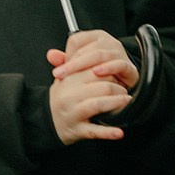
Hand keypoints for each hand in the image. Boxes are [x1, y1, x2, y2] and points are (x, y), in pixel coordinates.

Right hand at [46, 29, 136, 146]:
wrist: (47, 121)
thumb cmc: (61, 97)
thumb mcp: (64, 78)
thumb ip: (73, 61)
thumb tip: (76, 41)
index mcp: (68, 80)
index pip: (95, 71)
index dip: (111, 72)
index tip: (119, 74)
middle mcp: (69, 96)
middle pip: (102, 87)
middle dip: (118, 88)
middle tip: (125, 90)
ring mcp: (73, 113)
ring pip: (99, 105)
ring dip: (117, 104)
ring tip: (126, 102)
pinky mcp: (77, 130)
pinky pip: (95, 131)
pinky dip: (108, 132)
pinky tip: (120, 132)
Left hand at [47, 29, 139, 91]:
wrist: (123, 84)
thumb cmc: (101, 72)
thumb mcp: (81, 65)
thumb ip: (65, 60)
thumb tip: (51, 55)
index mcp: (96, 37)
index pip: (77, 39)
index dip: (67, 54)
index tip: (60, 68)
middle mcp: (109, 42)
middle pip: (87, 48)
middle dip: (71, 63)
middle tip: (59, 75)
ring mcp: (120, 53)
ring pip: (100, 55)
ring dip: (84, 66)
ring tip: (74, 75)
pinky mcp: (129, 66)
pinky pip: (118, 64)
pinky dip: (107, 68)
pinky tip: (97, 73)